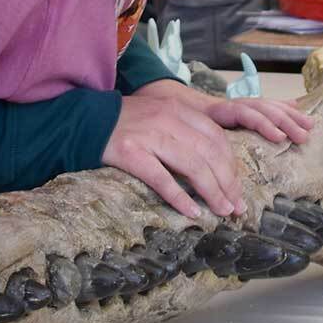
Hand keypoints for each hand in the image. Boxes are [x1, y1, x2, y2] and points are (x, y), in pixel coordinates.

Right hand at [104, 82, 314, 218]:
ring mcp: (149, 135)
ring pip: (193, 166)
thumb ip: (187, 133)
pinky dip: (180, 196)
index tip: (238, 188)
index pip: (218, 138)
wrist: (84, 119)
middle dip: (228, 182)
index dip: (232, 165)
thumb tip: (214, 165)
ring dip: (212, 192)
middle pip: (211, 153)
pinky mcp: (130, 152)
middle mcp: (169, 120)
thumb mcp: (162, 116)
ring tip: (223, 211)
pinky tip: (192, 212)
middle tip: (237, 206)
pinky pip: (161, 178)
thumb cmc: (127, 123)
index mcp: (180, 110)